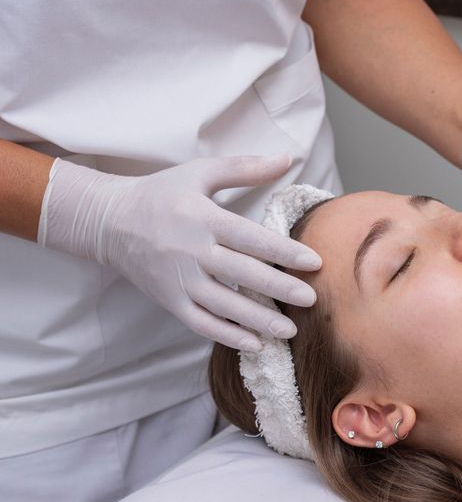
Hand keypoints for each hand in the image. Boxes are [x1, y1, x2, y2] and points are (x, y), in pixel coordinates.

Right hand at [38, 154, 321, 350]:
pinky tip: (255, 344)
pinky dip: (227, 336)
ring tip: (290, 330)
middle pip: (241, 273)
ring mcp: (178, 280)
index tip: (314, 262)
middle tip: (311, 299)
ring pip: (223, 305)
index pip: (250, 238)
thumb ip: (245, 168)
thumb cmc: (162, 193)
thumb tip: (288, 158)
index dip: (283, 251)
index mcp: (203, 218)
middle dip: (278, 288)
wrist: (108, 221)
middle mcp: (191, 251)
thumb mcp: (200, 173)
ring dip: (257, 320)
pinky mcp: (168, 300)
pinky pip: (201, 323)